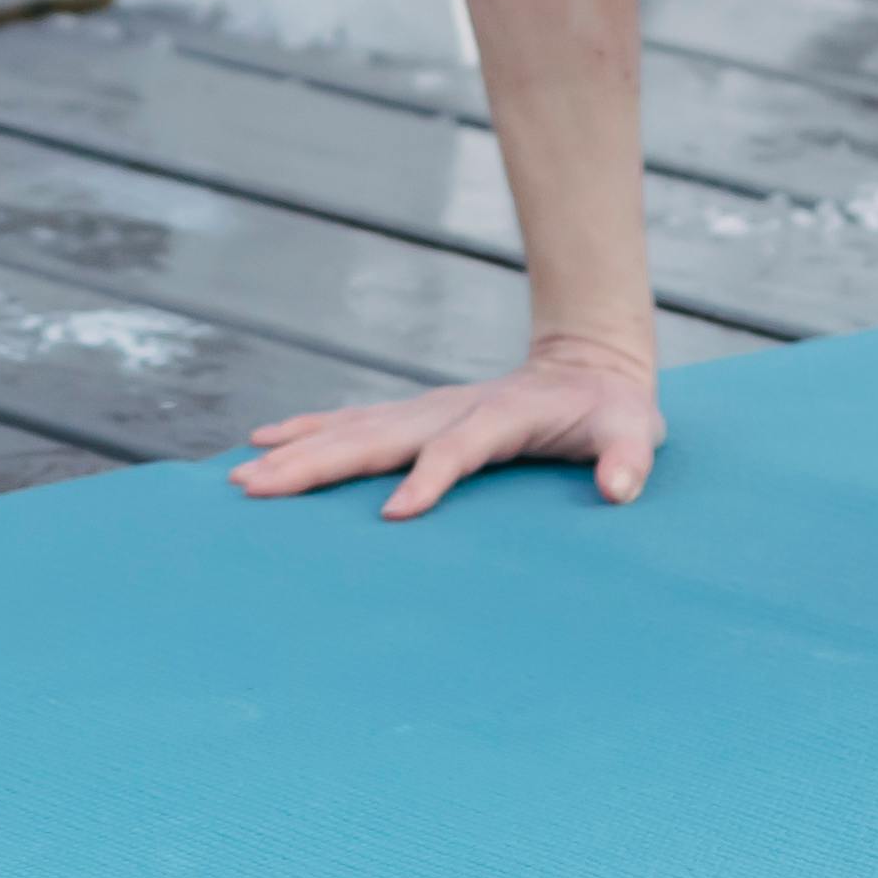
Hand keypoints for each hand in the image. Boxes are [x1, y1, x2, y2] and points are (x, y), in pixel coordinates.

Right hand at [229, 344, 661, 517]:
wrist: (591, 364)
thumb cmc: (614, 410)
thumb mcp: (635, 431)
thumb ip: (629, 457)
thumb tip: (620, 488)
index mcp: (502, 417)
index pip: (458, 448)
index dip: (430, 478)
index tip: (394, 514)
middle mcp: (452, 409)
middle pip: (378, 437)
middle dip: (319, 462)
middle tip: (258, 486)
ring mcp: (429, 410)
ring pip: (353, 430)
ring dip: (298, 450)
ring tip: (243, 473)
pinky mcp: (418, 417)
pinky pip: (354, 425)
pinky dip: (308, 431)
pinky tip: (265, 442)